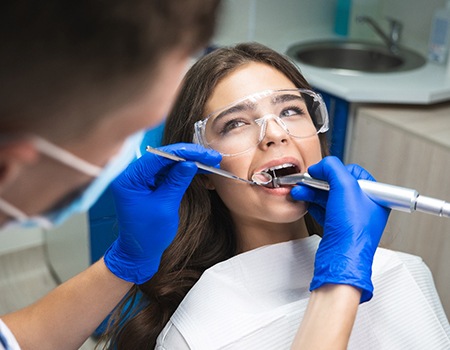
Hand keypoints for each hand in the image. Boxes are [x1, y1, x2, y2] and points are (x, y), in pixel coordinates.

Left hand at [103, 143, 220, 283]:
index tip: (203, 153)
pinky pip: (167, 172)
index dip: (183, 153)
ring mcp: (141, 179)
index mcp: (129, 179)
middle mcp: (132, 175)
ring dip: (188, 162)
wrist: (139, 252)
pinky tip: (199, 168)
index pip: (158, 157)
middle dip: (188, 156)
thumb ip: (177, 182)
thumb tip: (190, 163)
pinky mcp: (149, 184)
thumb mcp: (165, 206)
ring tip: (209, 161)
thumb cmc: (148, 234)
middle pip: (163, 157)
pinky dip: (183, 170)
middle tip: (210, 156)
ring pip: (167, 163)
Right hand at [290, 156, 389, 301]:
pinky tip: (307, 203)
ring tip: (300, 192)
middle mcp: (365, 207)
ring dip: (312, 192)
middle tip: (306, 181)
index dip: (334, 170)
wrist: (341, 259)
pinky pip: (325, 210)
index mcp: (375, 196)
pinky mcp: (338, 228)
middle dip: (319, 182)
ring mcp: (351, 218)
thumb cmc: (352, 231)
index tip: (320, 171)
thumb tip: (322, 165)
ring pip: (329, 198)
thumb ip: (333, 168)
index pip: (354, 172)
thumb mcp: (345, 187)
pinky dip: (314, 205)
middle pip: (338, 185)